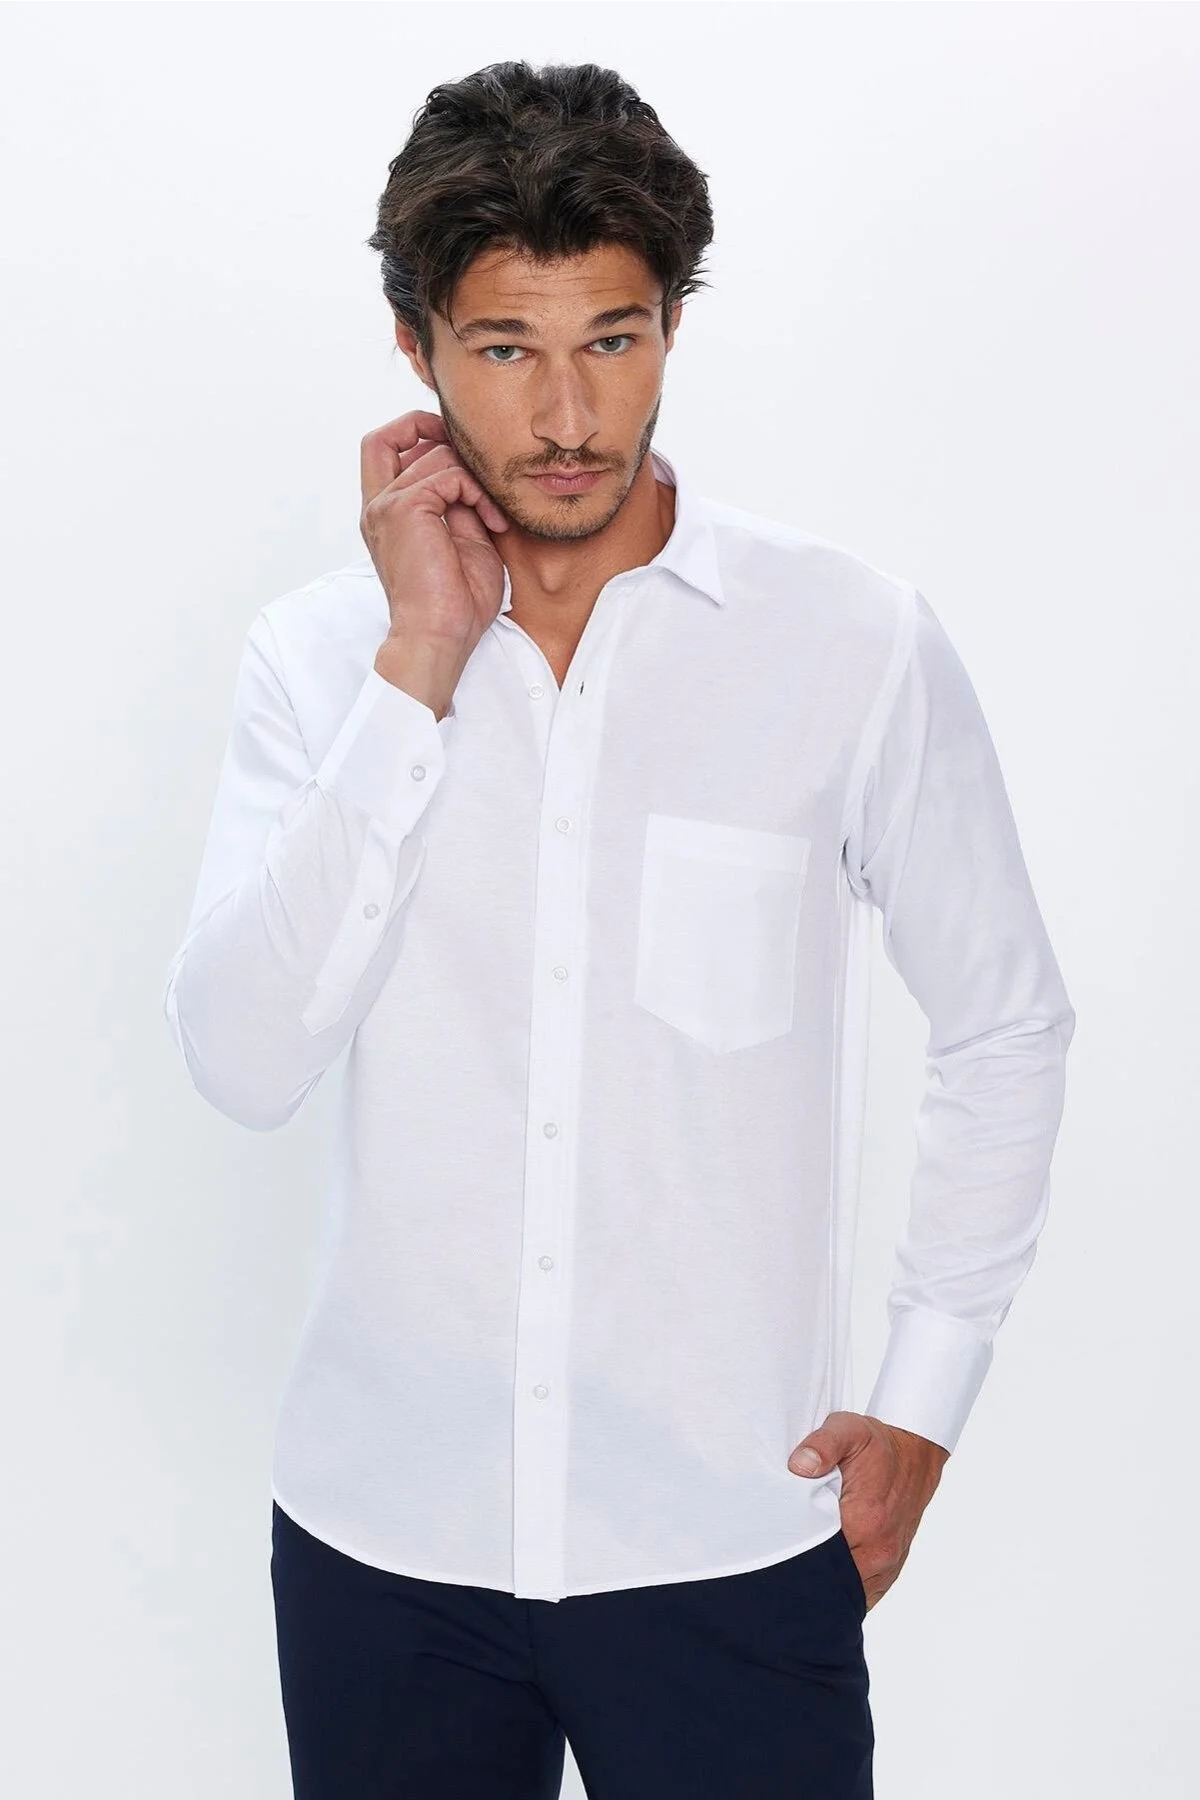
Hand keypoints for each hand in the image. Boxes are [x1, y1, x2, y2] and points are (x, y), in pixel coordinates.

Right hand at [359, 409, 510, 656]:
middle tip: (471, 459)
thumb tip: (472, 478)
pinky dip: (477, 491)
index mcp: (385, 516)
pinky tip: (492, 522)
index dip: (414, 435)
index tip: (456, 453)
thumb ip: (459, 505)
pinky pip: (448, 474)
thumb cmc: (454, 605)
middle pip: (387, 437)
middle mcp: (377, 507)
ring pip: (434, 456)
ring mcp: (386, 506)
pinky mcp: (404, 509)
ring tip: (493, 516)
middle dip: (429, 429)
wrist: (440, 637)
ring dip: (474, 478)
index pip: (383, 451)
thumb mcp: (463, 542)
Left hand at [787, 1411, 949, 1610]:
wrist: (915, 1455)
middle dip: (804, 1570)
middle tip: (781, 1554)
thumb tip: (799, 1465)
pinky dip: (841, 1588)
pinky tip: (824, 1571)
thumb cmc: (877, 1445)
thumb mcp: (848, 1430)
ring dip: (823, 1581)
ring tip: (800, 1561)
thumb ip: (822, 1445)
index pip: (816, 1554)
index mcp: (865, 1521)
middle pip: (829, 1580)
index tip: (776, 1541)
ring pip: (844, 1591)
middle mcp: (879, 1552)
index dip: (792, 1550)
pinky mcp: (889, 1571)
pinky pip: (860, 1594)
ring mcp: (886, 1566)